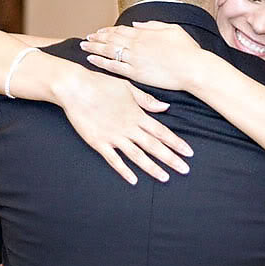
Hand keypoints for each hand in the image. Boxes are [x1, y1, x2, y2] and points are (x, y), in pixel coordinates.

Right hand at [54, 68, 193, 184]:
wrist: (76, 88)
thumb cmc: (102, 85)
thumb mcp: (128, 88)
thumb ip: (147, 101)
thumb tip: (166, 107)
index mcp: (137, 115)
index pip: (162, 132)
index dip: (176, 143)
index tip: (189, 153)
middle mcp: (128, 128)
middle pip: (154, 146)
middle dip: (171, 159)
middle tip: (185, 170)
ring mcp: (114, 137)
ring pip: (137, 156)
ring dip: (152, 168)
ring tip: (165, 178)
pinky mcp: (99, 143)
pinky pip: (114, 160)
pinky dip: (124, 171)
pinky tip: (134, 180)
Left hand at [79, 21, 202, 91]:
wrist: (193, 68)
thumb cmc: (187, 50)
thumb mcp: (172, 29)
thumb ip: (152, 25)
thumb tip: (135, 23)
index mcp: (145, 33)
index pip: (121, 29)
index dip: (108, 30)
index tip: (99, 31)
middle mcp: (136, 44)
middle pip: (111, 39)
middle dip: (97, 38)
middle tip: (86, 38)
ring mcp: (134, 59)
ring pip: (108, 51)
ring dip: (94, 48)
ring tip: (83, 46)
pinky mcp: (135, 73)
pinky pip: (114, 67)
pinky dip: (101, 62)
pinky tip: (91, 60)